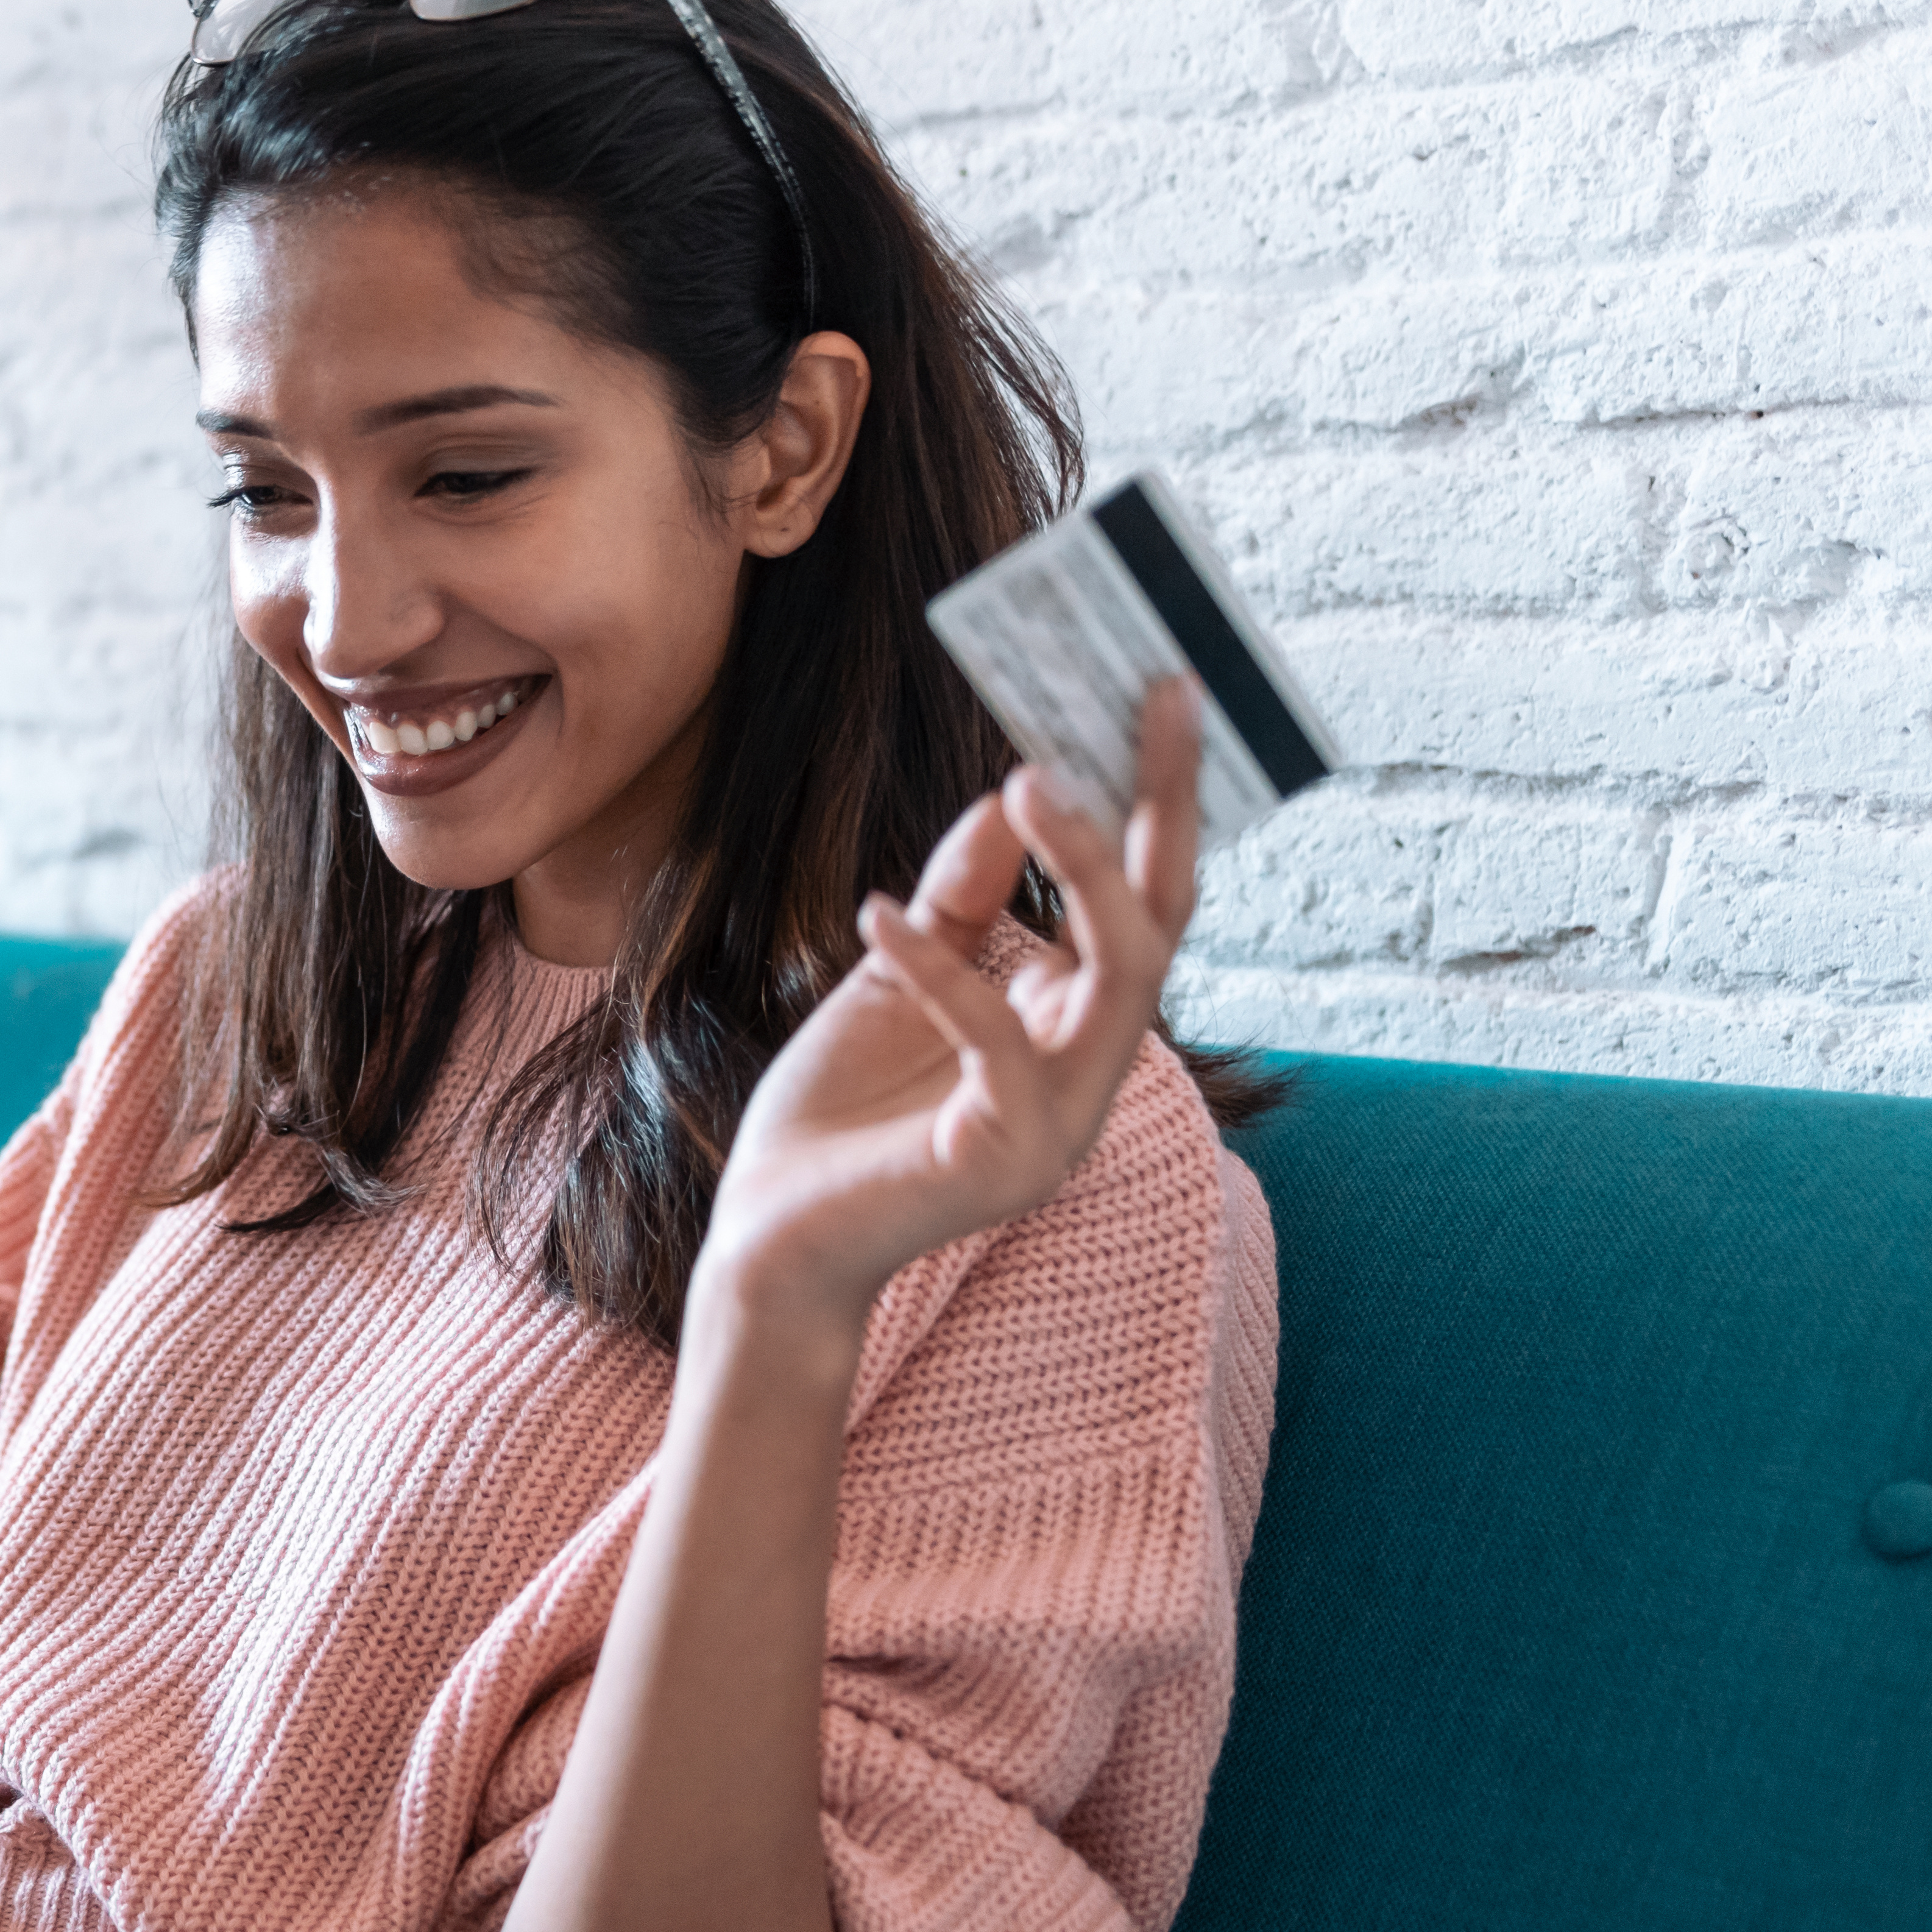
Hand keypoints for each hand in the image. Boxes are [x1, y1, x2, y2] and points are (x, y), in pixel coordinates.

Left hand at [698, 677, 1206, 1331]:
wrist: (770, 1237)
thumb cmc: (839, 1111)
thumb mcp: (898, 973)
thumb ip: (959, 898)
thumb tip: (1006, 792)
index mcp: (1074, 1026)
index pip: (1146, 901)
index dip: (1161, 802)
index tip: (1158, 695)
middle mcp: (1091, 1072)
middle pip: (1159, 921)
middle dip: (1161, 805)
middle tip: (1150, 698)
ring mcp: (1061, 1121)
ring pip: (1117, 975)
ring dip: (1081, 866)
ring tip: (1029, 779)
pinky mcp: (1004, 1159)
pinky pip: (995, 1042)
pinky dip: (936, 968)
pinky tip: (875, 913)